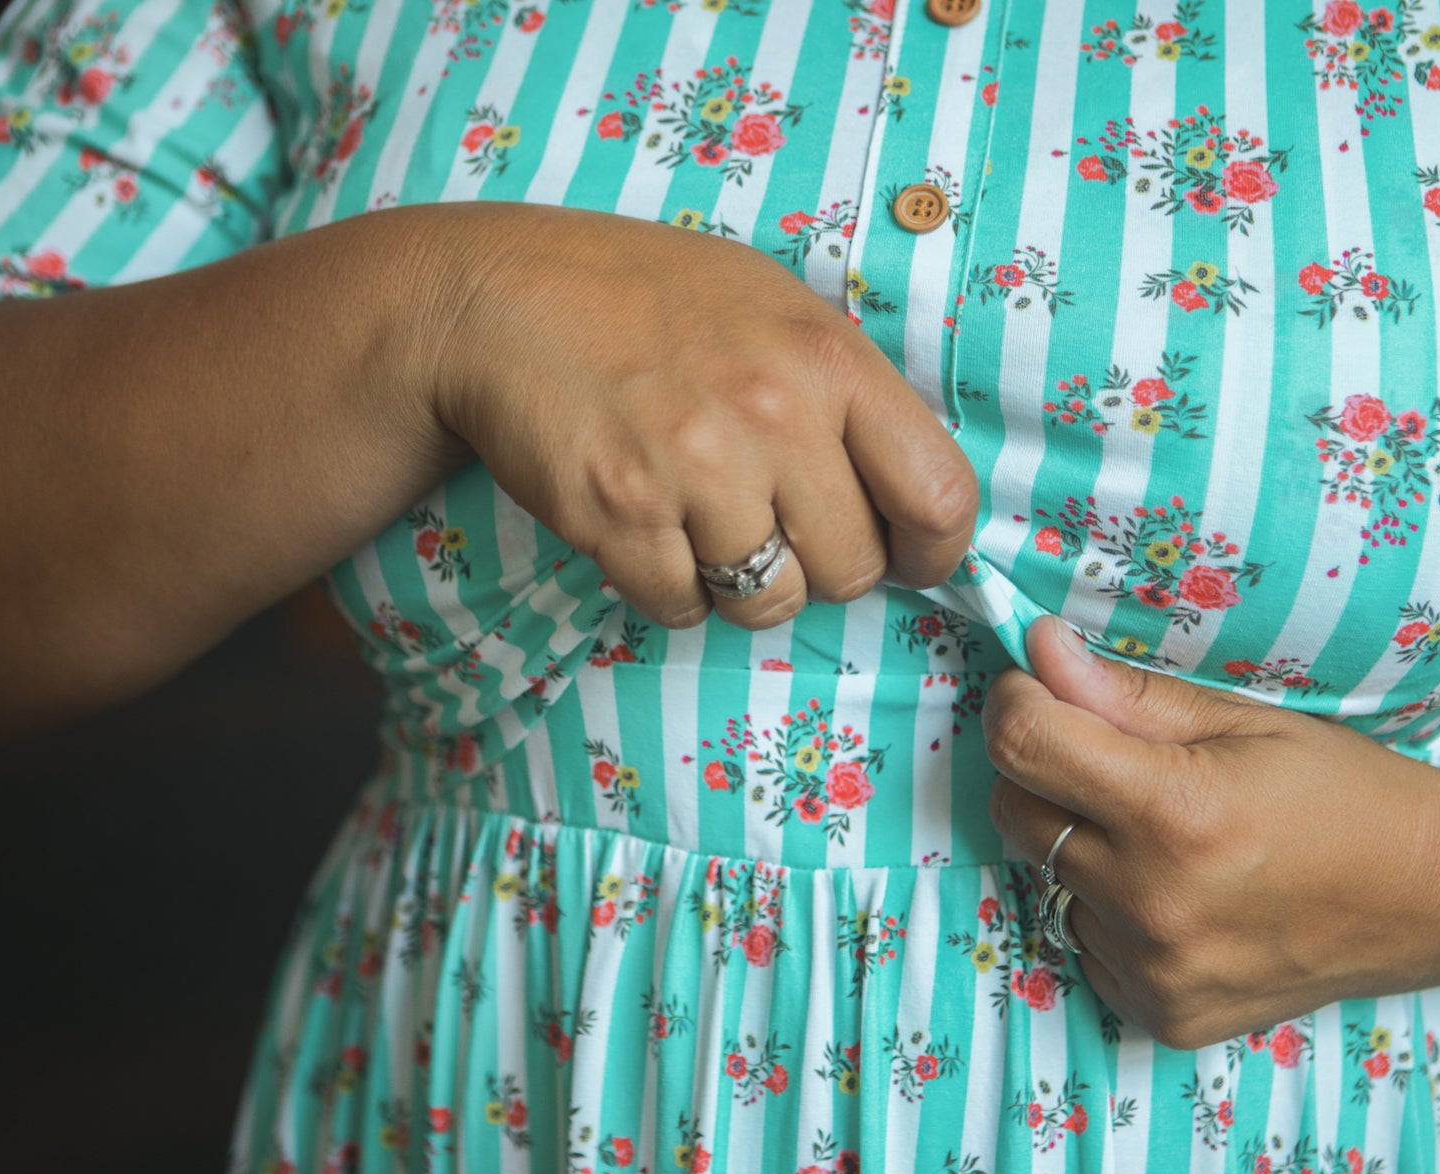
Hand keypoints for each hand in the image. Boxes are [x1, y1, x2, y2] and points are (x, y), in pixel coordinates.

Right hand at [404, 202, 978, 630]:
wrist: (500, 298)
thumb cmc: (648, 301)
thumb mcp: (775, 308)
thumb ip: (847, 397)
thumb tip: (915, 503)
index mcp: (828, 356)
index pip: (939, 494)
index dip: (934, 550)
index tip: (909, 557)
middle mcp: (772, 413)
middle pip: (852, 570)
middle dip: (820, 566)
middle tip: (774, 525)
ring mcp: (693, 470)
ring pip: (770, 602)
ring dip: (742, 582)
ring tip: (702, 518)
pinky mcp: (619, 517)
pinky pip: (684, 608)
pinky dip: (670, 587)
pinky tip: (647, 525)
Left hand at [982, 615, 1439, 1049]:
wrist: (1434, 897)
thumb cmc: (1343, 791)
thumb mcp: (1244, 721)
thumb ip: (1128, 696)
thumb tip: (1036, 651)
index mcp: (1178, 815)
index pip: (1024, 745)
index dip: (1018, 701)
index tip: (1039, 688)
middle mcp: (1156, 905)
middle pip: (1017, 813)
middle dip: (1044, 771)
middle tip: (1108, 758)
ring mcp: (1157, 972)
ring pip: (1047, 880)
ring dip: (1080, 846)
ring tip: (1166, 835)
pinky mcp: (1162, 1016)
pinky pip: (1084, 942)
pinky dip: (1110, 909)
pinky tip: (1179, 891)